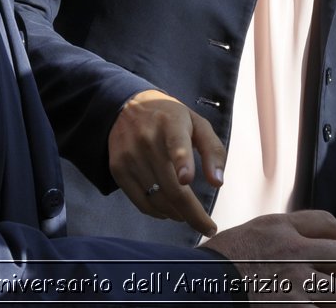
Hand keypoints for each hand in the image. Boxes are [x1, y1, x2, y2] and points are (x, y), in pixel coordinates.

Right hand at [109, 88, 224, 235]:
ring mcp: (130, 155)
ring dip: (177, 214)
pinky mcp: (118, 169)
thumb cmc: (171, 119)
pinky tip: (170, 211)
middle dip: (193, 213)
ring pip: (157, 198)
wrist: (127, 107)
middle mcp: (147, 139)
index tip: (187, 179)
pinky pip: (141, 202)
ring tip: (189, 215)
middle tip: (208, 228)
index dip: (181, 160)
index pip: (176, 143)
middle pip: (171, 186)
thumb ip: (213, 151)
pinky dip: (158, 212)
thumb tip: (218, 183)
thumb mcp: (197, 124)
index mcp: (171, 123)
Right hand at [203, 210, 335, 305]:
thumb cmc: (216, 269)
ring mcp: (296, 282)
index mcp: (279, 227)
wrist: (198, 290)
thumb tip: (307, 248)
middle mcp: (292, 250)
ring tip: (317, 304)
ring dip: (333, 302)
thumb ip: (278, 238)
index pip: (329, 223)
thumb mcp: (247, 238)